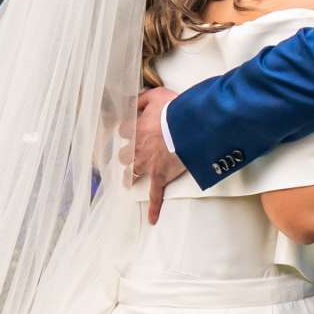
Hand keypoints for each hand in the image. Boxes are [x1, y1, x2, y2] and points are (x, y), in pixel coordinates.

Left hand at [129, 89, 187, 224]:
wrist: (189, 127)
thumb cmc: (174, 109)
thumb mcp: (156, 94)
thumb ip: (141, 97)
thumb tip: (131, 100)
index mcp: (136, 129)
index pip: (124, 130)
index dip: (129, 129)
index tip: (132, 128)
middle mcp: (137, 148)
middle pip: (124, 153)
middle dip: (128, 153)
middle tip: (132, 153)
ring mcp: (148, 164)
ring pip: (132, 172)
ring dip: (130, 175)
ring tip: (129, 180)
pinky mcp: (160, 176)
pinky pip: (155, 195)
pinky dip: (154, 207)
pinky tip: (152, 219)